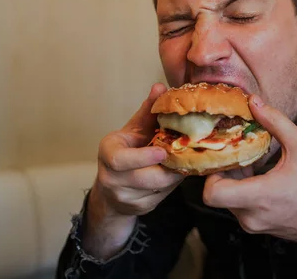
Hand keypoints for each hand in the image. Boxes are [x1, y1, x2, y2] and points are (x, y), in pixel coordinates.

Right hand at [83, 83, 183, 258]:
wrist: (113, 185)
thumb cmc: (128, 149)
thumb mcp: (135, 129)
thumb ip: (148, 111)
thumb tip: (161, 87)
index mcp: (108, 152)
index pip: (120, 160)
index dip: (142, 157)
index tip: (163, 151)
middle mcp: (110, 177)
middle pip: (145, 178)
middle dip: (169, 169)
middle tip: (187, 157)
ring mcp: (122, 196)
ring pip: (157, 189)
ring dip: (173, 177)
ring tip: (184, 164)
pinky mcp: (136, 208)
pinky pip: (160, 198)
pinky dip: (171, 187)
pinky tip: (176, 175)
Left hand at [203, 95, 296, 261]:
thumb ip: (276, 122)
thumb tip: (254, 102)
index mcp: (260, 196)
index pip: (211, 193)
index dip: (211, 172)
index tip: (223, 154)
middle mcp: (250, 215)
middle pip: (215, 192)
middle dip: (221, 170)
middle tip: (233, 151)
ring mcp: (251, 224)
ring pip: (225, 199)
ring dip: (231, 179)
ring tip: (247, 160)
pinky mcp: (255, 226)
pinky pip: (236, 206)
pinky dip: (240, 189)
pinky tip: (256, 173)